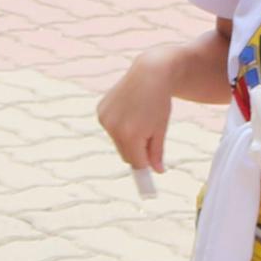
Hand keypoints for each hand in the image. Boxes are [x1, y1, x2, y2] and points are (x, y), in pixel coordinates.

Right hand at [99, 56, 177, 175]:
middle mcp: (114, 128)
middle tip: (149, 139)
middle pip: (126, 154)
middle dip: (138, 152)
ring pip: (118, 142)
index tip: (148, 188)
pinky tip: (129, 110)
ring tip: (140, 118)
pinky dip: (120, 126)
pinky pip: (111, 129)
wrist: (150, 73)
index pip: (136, 163)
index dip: (143, 173)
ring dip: (128, 138)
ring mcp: (105, 119)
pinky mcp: (100, 110)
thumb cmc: (159, 102)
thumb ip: (157, 152)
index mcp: (132, 134)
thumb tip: (157, 171)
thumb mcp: (160, 128)